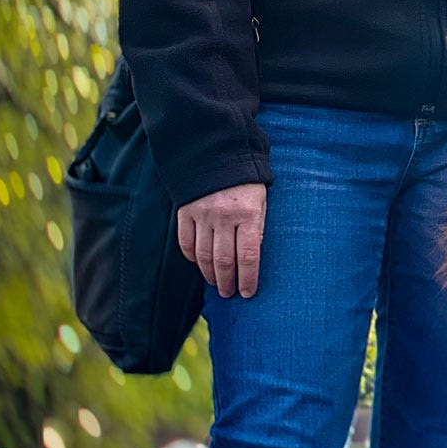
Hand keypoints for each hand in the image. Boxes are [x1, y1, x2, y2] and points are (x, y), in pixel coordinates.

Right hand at [177, 182, 266, 297]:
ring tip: (216, 284)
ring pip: (203, 255)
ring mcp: (202, 214)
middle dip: (227, 282)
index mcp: (249, 214)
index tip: (248, 293)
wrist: (216, 153)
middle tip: (229, 294)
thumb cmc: (246, 182)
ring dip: (210, 274)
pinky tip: (199, 264)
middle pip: (224, 261)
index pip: (249, 256)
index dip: (248, 279)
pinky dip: (192, 257)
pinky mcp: (185, 211)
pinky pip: (186, 242)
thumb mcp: (261, 203)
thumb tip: (251, 260)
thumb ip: (257, 229)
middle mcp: (224, 216)